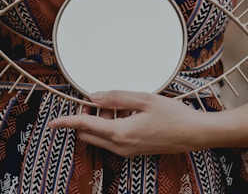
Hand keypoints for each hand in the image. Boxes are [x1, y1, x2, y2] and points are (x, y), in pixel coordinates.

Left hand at [48, 90, 211, 156]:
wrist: (193, 134)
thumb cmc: (172, 115)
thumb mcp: (143, 99)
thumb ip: (116, 97)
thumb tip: (94, 96)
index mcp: (120, 133)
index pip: (85, 127)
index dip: (67, 122)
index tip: (53, 122)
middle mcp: (121, 146)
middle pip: (90, 133)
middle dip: (86, 118)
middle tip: (95, 100)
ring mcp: (127, 150)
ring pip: (101, 136)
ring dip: (101, 120)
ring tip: (120, 104)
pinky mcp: (134, 150)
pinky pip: (113, 138)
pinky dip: (112, 125)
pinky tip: (128, 112)